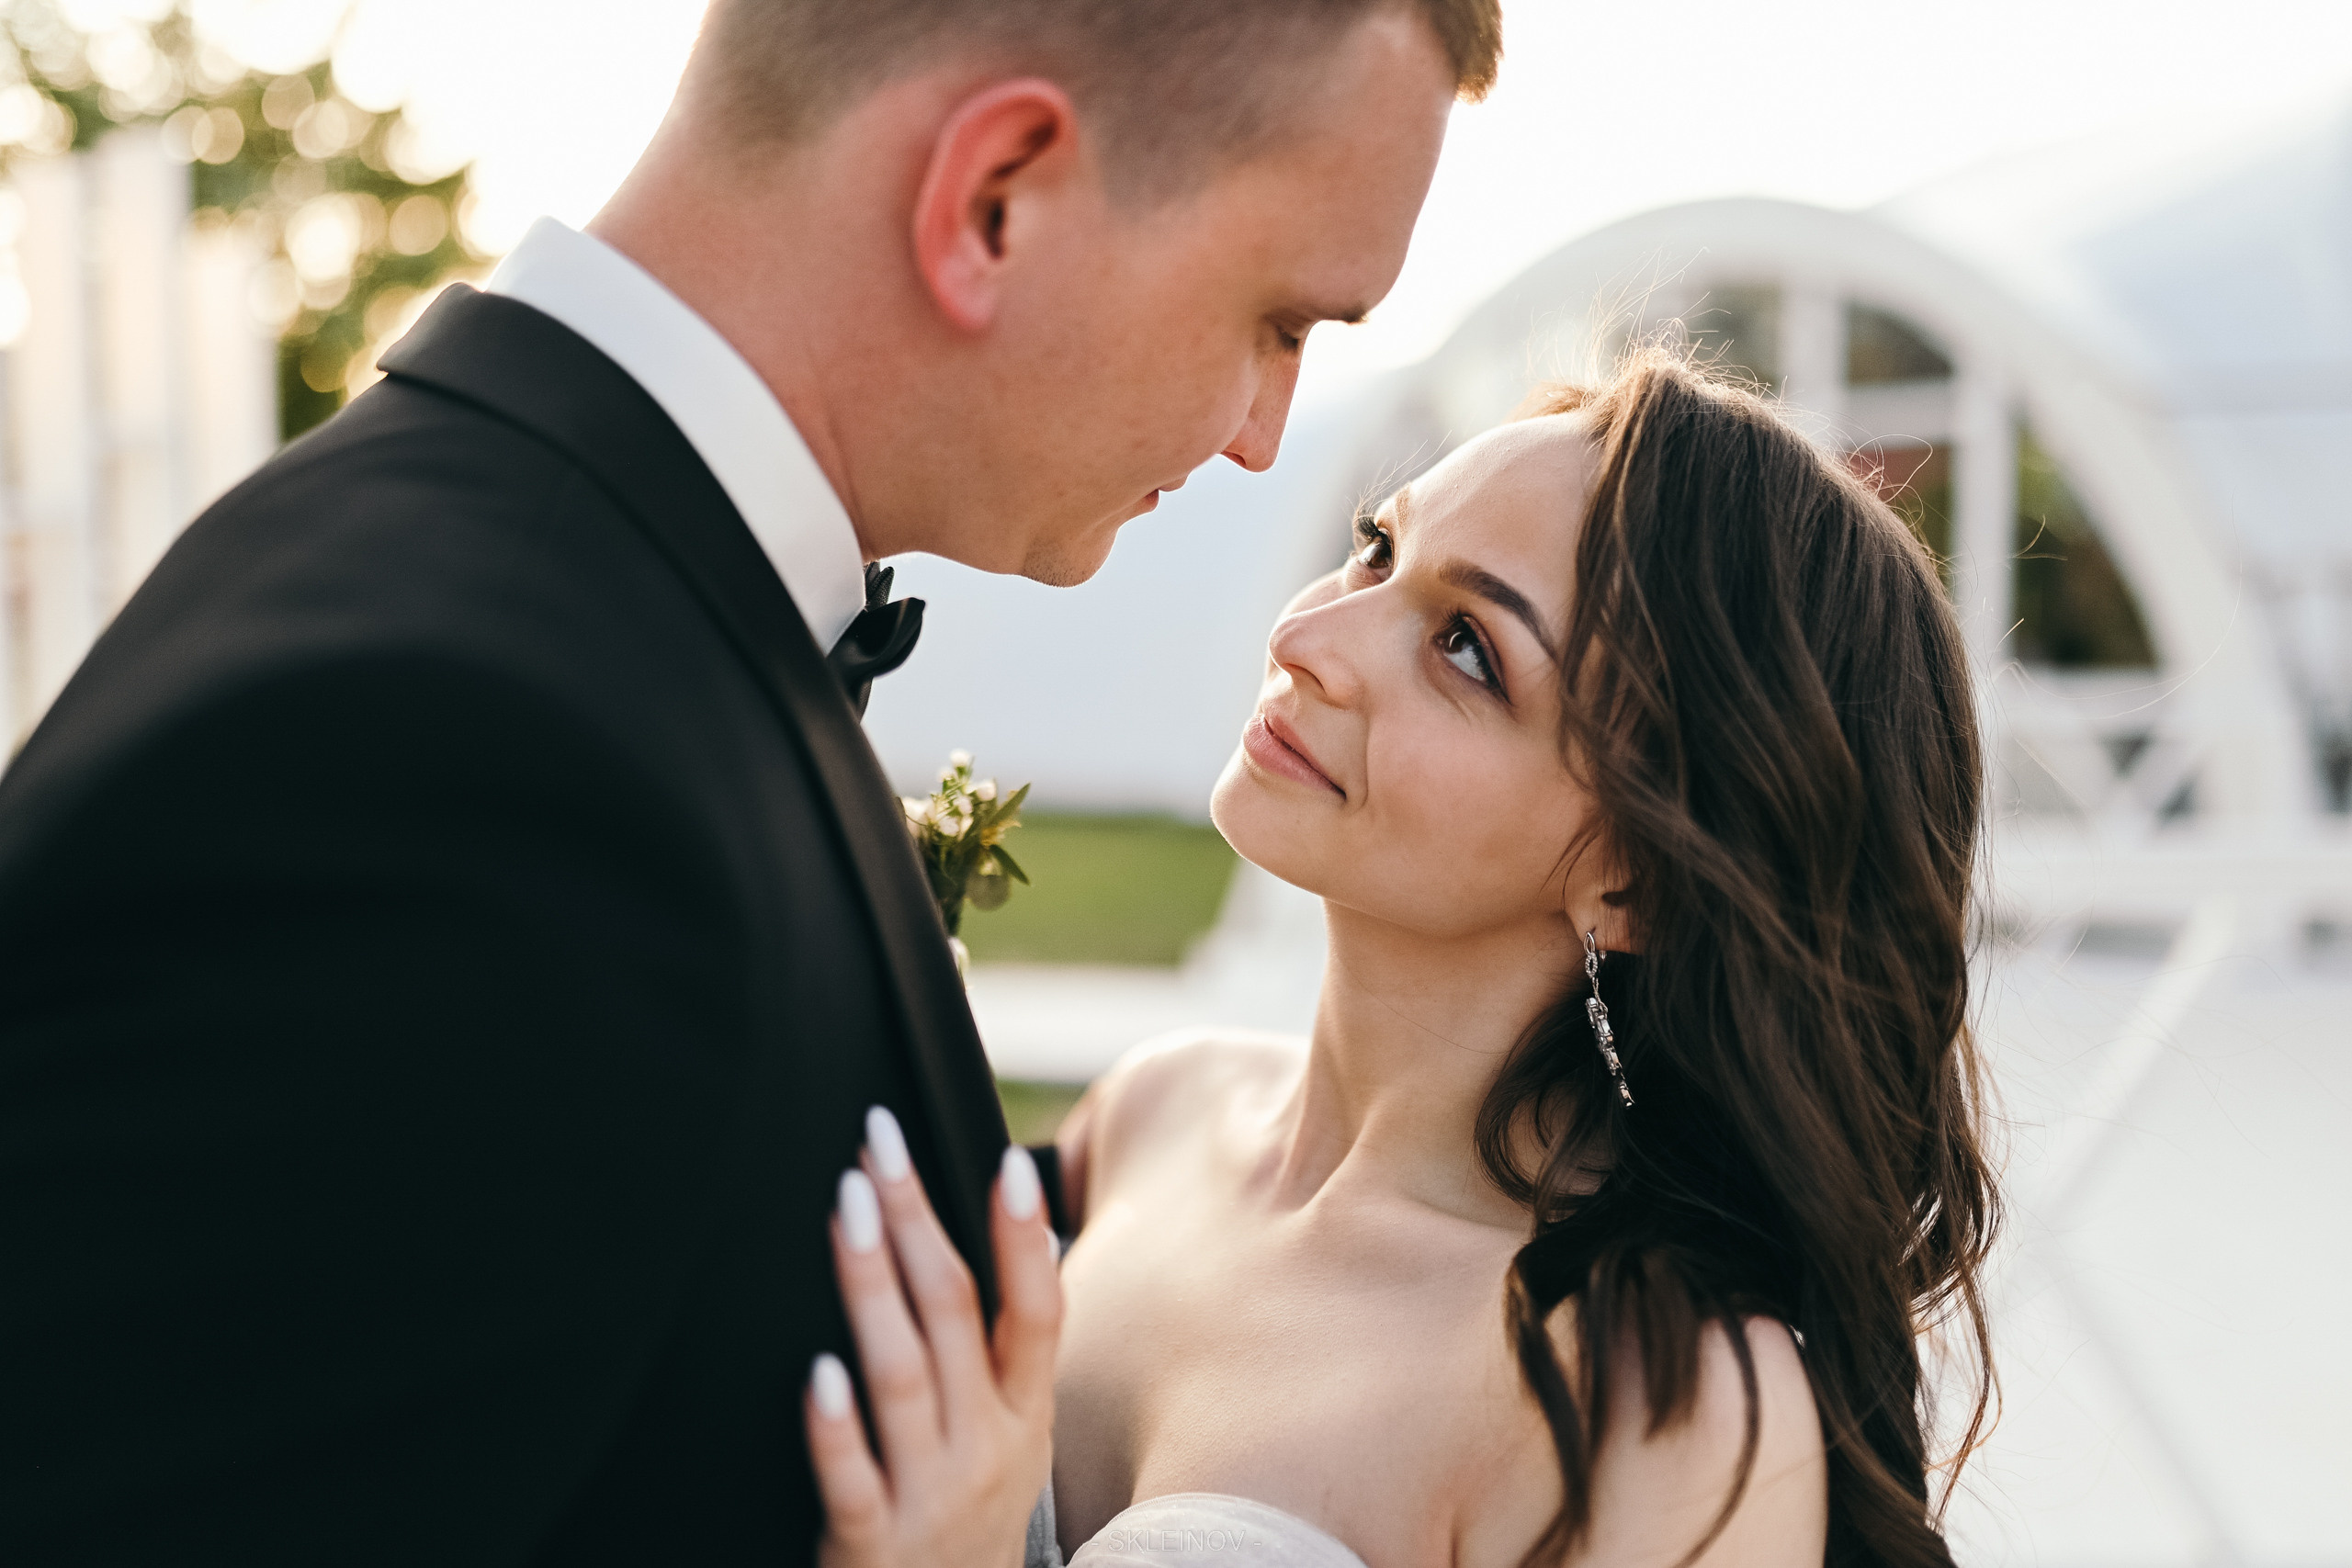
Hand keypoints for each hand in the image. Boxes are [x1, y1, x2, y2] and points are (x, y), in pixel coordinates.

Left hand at [806, 1106, 1061, 1567]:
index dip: (1025, 1238)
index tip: (1005, 1167)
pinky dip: (835, 1425)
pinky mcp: (873, 1544)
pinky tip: (816, 1371)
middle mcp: (987, 1447)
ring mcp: (931, 1494)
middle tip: (880, 1149)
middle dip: (918, 1221)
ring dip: (872, 1283)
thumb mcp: (1017, 1439)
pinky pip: (852, 1478)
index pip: (1039, 1311)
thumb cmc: (973, 1521)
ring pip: (902, 1374)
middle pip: (955, 1315)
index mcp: (1025, 1415)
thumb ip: (1009, 1350)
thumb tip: (1027, 1237)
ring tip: (847, 1210)